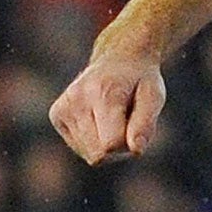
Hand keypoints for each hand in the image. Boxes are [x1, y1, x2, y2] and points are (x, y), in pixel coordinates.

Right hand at [50, 44, 165, 164]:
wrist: (120, 58)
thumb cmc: (140, 79)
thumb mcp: (154, 95)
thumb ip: (146, 124)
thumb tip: (136, 150)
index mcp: (103, 93)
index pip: (111, 143)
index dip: (130, 143)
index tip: (137, 125)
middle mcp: (77, 100)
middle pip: (98, 153)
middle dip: (119, 145)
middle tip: (128, 120)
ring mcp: (63, 107)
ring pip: (89, 154)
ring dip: (106, 144)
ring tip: (114, 117)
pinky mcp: (56, 114)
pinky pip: (79, 147)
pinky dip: (93, 140)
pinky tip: (100, 118)